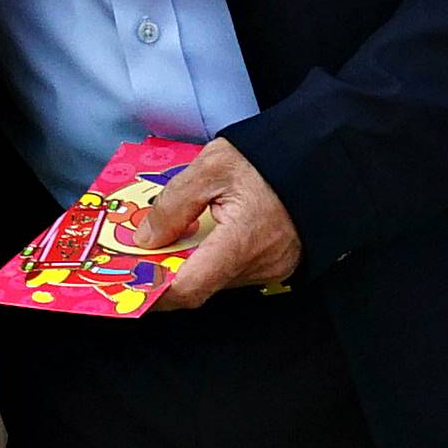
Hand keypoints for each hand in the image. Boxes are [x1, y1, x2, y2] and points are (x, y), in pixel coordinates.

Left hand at [109, 139, 301, 311]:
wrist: (318, 157)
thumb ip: (173, 204)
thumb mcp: (211, 167)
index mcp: (243, 241)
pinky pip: (232, 270)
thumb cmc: (267, 159)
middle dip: (164, 273)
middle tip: (137, 253)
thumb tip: (145, 240)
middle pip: (198, 285)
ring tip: (166, 238)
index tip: (128, 276)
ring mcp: (271, 269)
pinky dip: (209, 258)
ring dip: (187, 264)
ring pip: (213, 279)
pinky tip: (197, 237)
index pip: (189, 288)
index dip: (153, 289)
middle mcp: (260, 265)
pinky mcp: (276, 266)